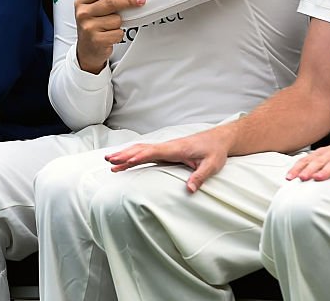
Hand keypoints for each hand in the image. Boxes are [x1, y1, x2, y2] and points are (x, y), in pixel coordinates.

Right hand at [73, 0, 144, 72]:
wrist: (86, 50)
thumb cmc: (89, 24)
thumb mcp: (83, 5)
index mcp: (80, 2)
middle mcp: (83, 14)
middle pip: (110, 3)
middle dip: (128, 1)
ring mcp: (88, 27)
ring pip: (116, 20)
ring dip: (120, 23)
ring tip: (111, 26)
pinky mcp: (96, 40)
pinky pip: (117, 33)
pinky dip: (119, 34)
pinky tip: (111, 36)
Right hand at [105, 126, 235, 192]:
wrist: (219, 139)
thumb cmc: (215, 151)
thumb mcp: (212, 165)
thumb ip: (200, 177)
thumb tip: (190, 189)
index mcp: (177, 148)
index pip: (155, 152)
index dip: (140, 156)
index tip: (127, 161)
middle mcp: (168, 146)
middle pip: (143, 149)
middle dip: (126, 154)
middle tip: (110, 160)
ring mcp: (166, 148)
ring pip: (142, 149)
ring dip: (126, 154)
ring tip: (110, 161)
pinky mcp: (167, 151)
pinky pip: (147, 152)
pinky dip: (134, 155)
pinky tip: (125, 161)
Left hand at [285, 135, 329, 185]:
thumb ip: (318, 163)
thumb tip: (300, 173)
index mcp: (326, 152)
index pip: (309, 159)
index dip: (298, 167)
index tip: (289, 177)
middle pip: (320, 161)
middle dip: (309, 169)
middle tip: (300, 178)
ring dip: (325, 171)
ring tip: (317, 178)